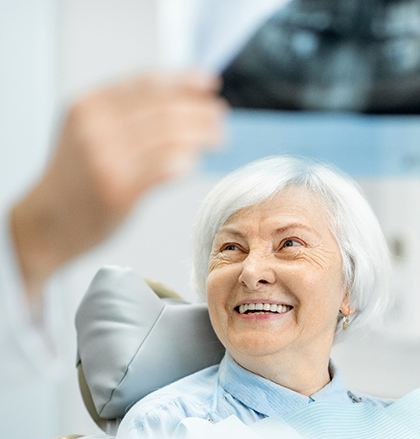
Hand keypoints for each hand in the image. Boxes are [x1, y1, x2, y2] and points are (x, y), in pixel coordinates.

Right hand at [10, 71, 225, 298]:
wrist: (47, 222)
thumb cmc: (75, 180)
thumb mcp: (89, 134)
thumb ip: (125, 118)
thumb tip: (182, 108)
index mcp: (90, 106)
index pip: (147, 84)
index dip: (185, 82)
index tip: (210, 84)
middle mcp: (96, 127)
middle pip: (164, 110)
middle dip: (200, 111)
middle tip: (221, 117)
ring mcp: (106, 159)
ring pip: (168, 137)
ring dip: (201, 135)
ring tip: (219, 138)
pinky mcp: (117, 190)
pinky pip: (163, 169)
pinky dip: (184, 162)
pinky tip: (195, 162)